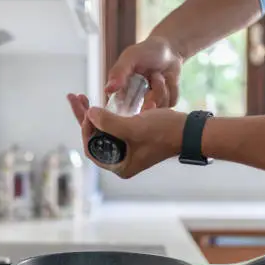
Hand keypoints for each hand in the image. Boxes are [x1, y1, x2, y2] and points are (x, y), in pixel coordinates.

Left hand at [67, 93, 185, 178]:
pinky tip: (98, 103)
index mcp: (119, 165)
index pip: (92, 148)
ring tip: (82, 98)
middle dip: (84, 118)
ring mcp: (127, 150)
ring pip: (102, 131)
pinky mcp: (133, 139)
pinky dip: (105, 115)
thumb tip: (88, 114)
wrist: (189, 130)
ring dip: (92, 114)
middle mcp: (121, 161)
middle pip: (94, 138)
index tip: (87, 113)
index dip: (86, 129)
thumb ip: (108, 123)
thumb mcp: (132, 128)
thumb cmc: (163, 132)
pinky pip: (112, 127)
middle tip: (75, 98)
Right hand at [106, 36, 182, 109]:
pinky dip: (172, 89)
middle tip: (155, 76)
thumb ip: (119, 72)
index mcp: (122, 93)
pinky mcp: (166, 102)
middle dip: (153, 94)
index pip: (123, 111)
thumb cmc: (146, 51)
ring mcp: (152, 103)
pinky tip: (168, 78)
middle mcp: (136, 102)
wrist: (168, 49)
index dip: (135, 106)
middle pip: (145, 112)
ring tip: (158, 74)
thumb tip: (108, 90)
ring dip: (163, 88)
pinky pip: (171, 103)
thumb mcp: (130, 57)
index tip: (145, 94)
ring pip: (160, 107)